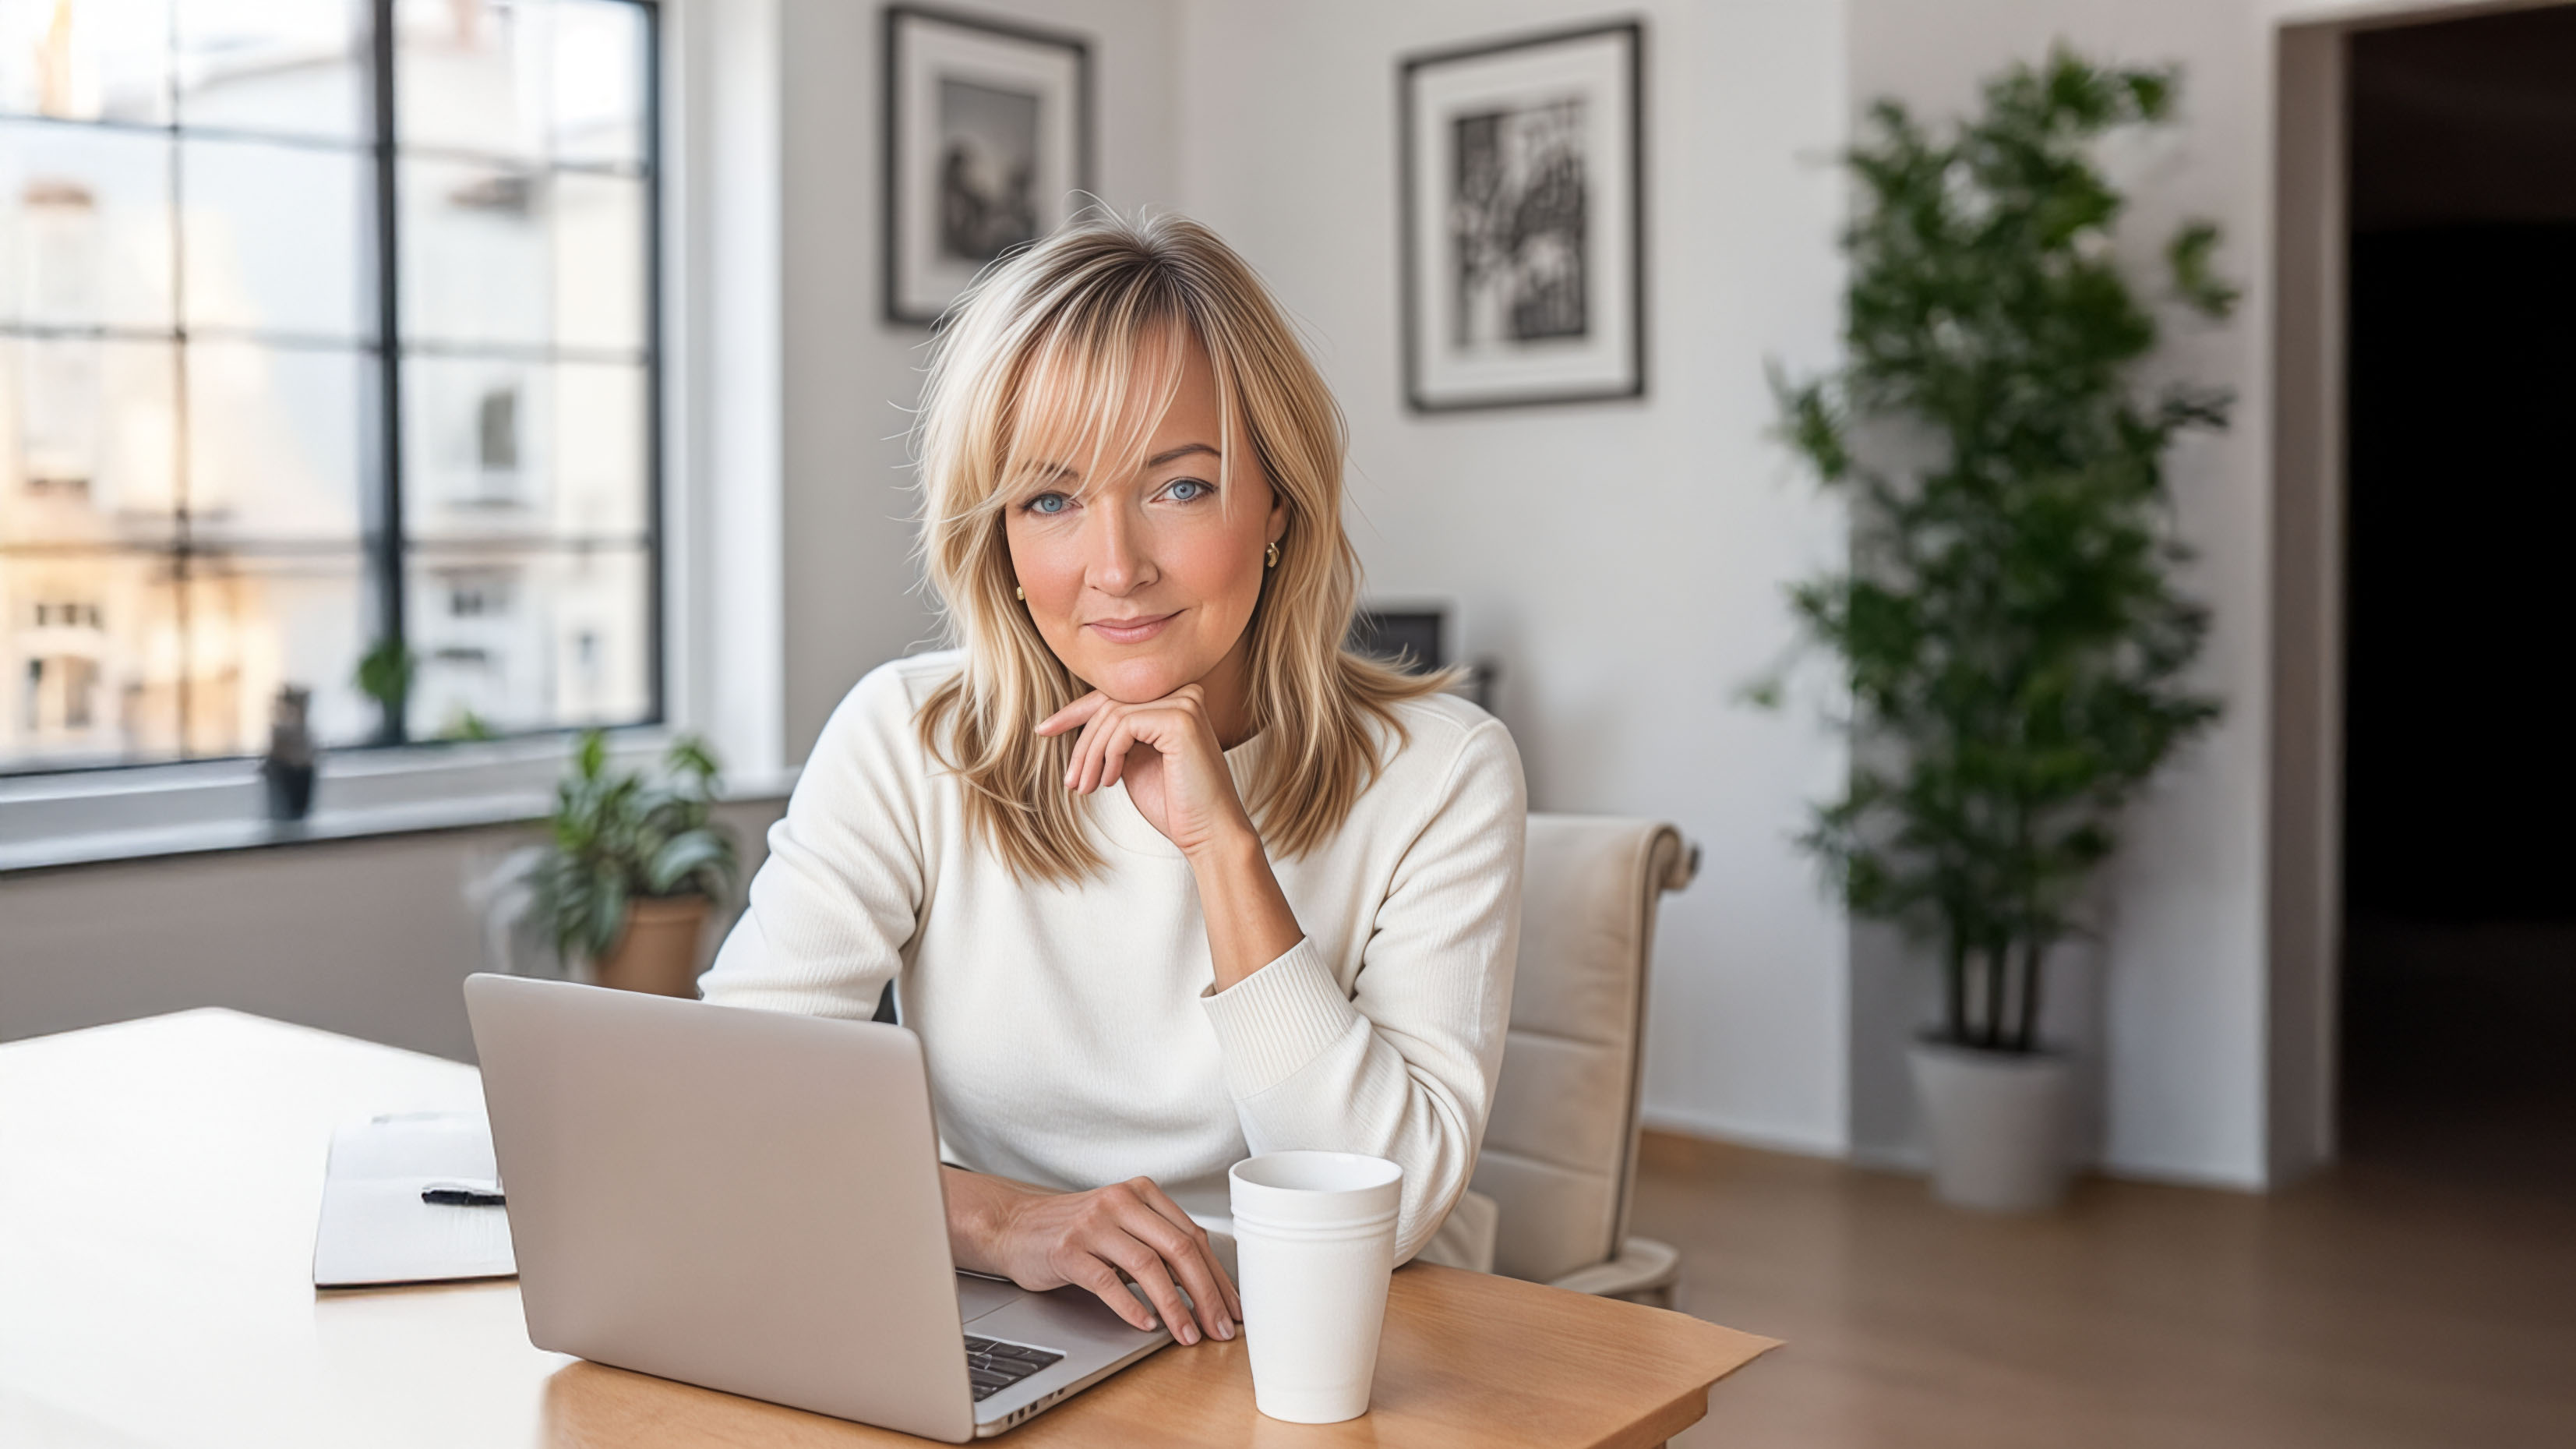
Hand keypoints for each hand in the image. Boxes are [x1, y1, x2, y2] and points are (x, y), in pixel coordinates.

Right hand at [943, 1168, 1239, 1343]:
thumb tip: (1207, 1287)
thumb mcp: (1123, 1226)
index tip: (1232, 1308)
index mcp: (1143, 1193)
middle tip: (1219, 1328)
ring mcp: (1093, 1224)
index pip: (1194, 1236)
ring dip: (1175, 1307)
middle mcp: (1121, 1202)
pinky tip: (1147, 1325)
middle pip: (1179, 1249)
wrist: (1013, 1226)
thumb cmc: (1074, 1230)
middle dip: (1206, 1294)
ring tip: (1188, 1335)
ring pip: (1148, 1266)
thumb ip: (1159, 1244)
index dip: (1218, 1277)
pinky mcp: (1067, 1249)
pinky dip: (1131, 1306)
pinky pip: (1107, 1281)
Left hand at [1037, 685, 1252, 857]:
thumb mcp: (1134, 762)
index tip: (1044, 730)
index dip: (1074, 714)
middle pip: (1109, 704)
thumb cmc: (1175, 804)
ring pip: (1111, 715)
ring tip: (1085, 787)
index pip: (1115, 697)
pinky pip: (1123, 725)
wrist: (1208, 834)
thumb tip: (1077, 721)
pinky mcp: (1180, 718)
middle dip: (1081, 744)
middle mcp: (1183, 694)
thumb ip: (1116, 736)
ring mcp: (1184, 703)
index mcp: (1174, 701)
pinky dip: (1108, 755)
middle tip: (1071, 781)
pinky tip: (1110, 781)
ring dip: (1090, 755)